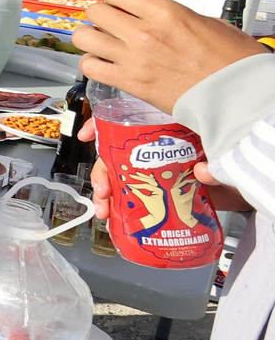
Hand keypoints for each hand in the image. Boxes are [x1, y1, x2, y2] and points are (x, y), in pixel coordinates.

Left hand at [74, 0, 264, 113]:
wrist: (237, 95)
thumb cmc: (231, 61)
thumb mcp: (206, 23)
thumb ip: (173, 16)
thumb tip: (155, 14)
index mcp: (165, 12)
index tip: (117, 2)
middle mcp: (143, 33)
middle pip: (95, 11)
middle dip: (100, 14)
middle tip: (109, 21)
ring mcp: (132, 58)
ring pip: (84, 38)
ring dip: (90, 38)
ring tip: (101, 41)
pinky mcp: (128, 83)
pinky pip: (90, 67)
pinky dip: (92, 63)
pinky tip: (104, 63)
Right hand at [79, 118, 251, 217]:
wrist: (252, 194)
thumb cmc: (237, 170)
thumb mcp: (225, 159)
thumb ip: (214, 165)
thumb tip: (201, 172)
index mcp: (171, 136)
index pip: (131, 124)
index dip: (105, 127)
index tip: (87, 136)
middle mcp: (160, 154)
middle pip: (119, 156)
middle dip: (102, 172)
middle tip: (103, 190)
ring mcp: (158, 175)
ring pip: (121, 178)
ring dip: (106, 193)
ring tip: (104, 209)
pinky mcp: (161, 196)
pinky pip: (132, 198)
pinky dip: (118, 206)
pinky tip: (112, 215)